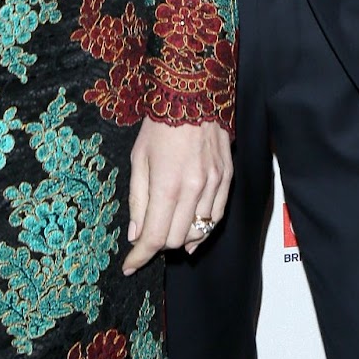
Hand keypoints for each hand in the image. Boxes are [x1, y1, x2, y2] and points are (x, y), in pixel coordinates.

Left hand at [122, 118, 231, 274]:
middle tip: (146, 237)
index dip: (140, 257)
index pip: (154, 237)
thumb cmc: (160, 124)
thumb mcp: (139, 158)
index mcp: (167, 185)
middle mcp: (194, 189)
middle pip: (176, 239)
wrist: (192, 92)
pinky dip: (203, 228)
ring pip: (199, 232)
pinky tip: (192, 230)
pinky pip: (217, 216)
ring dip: (180, 237)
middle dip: (158, 245)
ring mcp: (214, 184)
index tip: (130, 265)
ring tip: (167, 229)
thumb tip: (136, 234)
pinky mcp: (227, 178)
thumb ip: (138, 199)